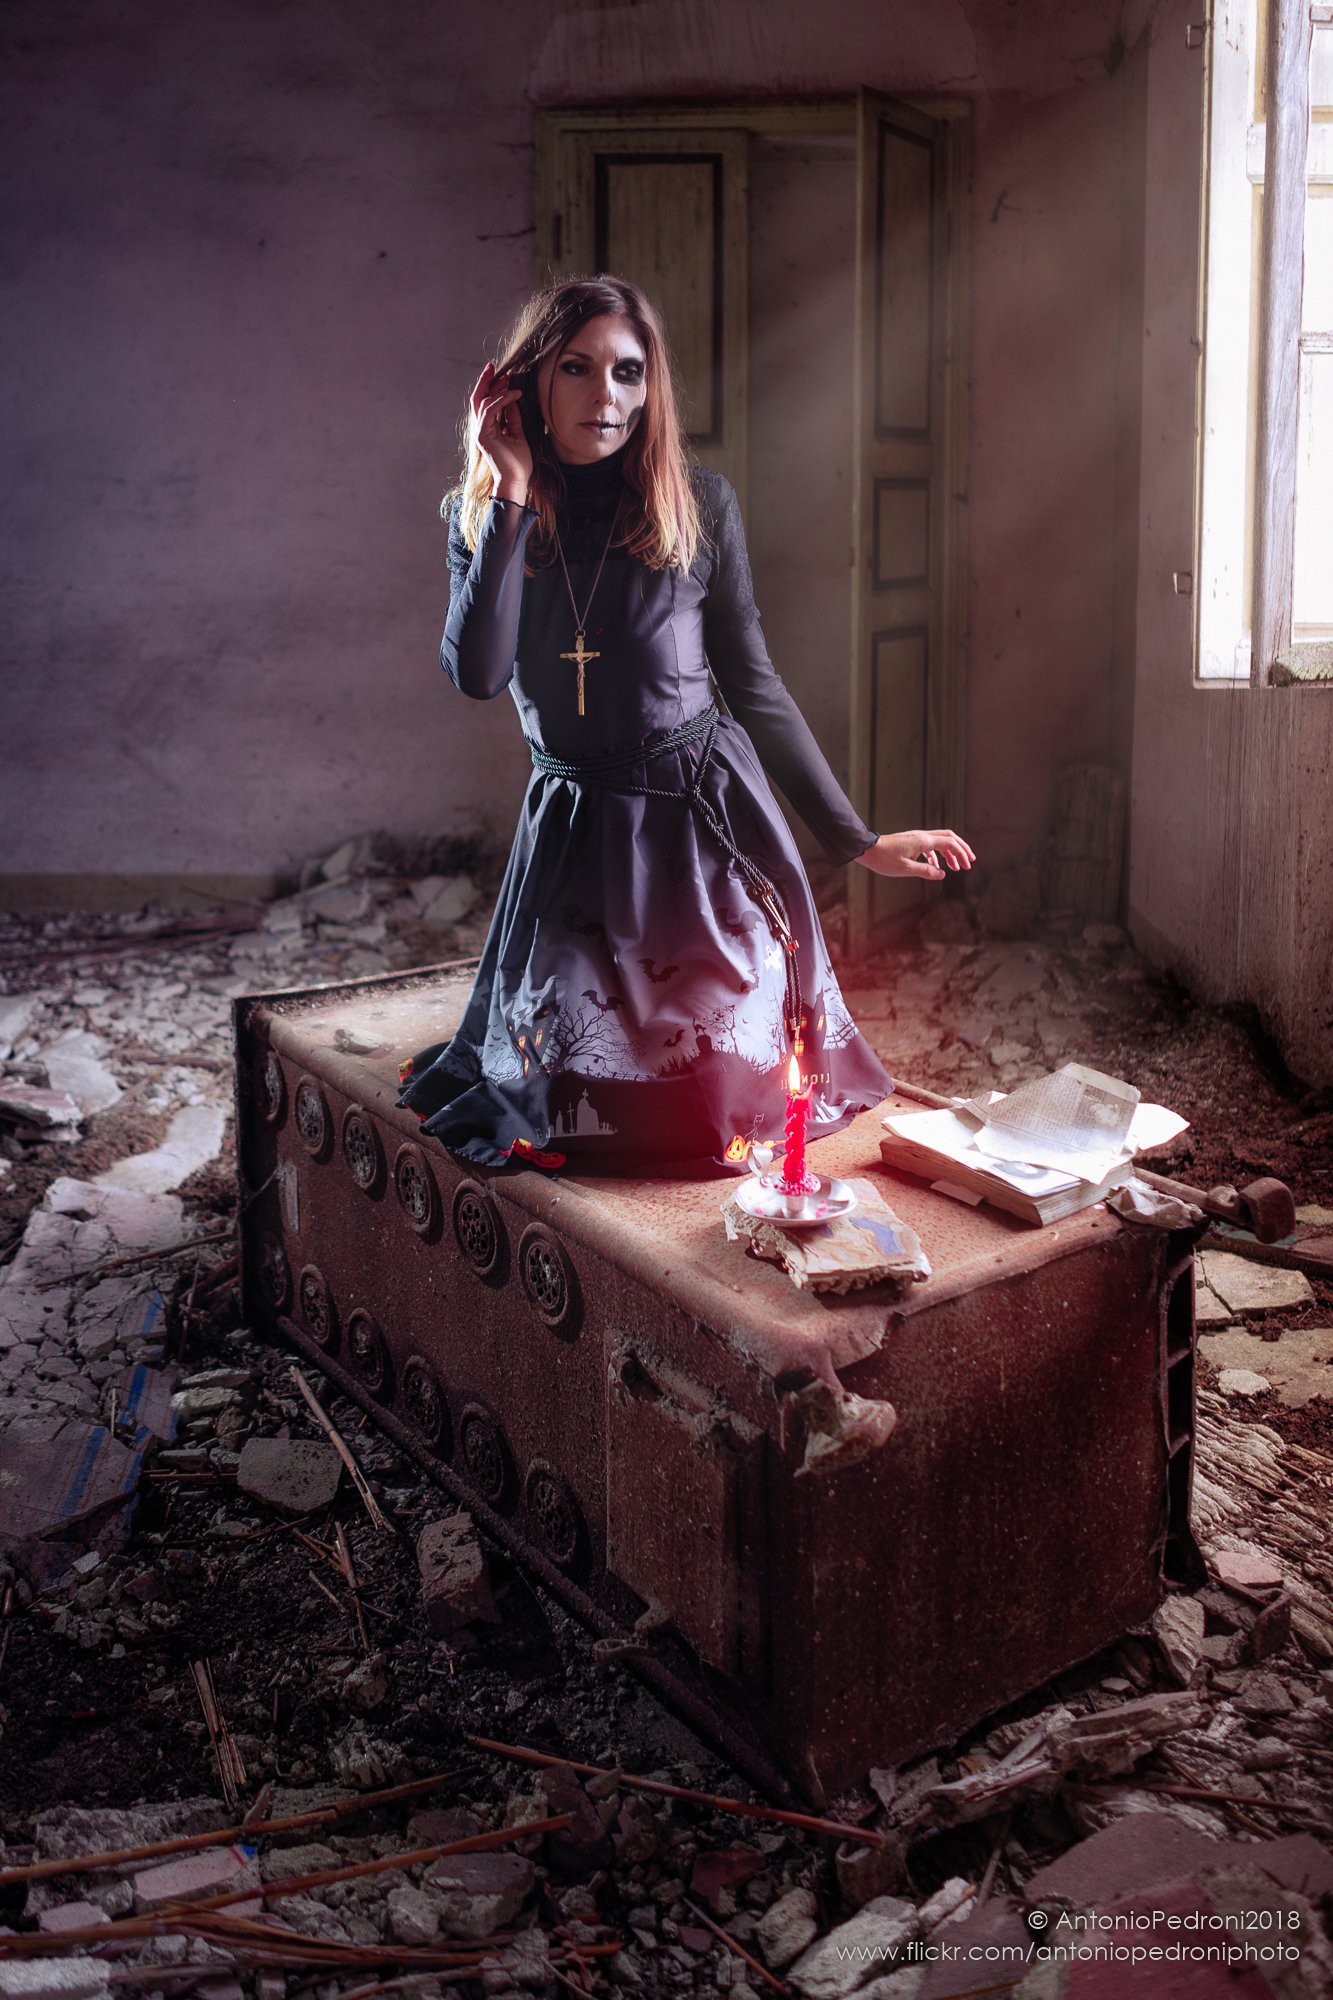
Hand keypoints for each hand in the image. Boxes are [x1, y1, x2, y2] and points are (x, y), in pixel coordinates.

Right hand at [470, 361, 532, 503]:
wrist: (516, 480)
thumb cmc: (518, 463)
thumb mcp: (518, 434)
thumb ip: (513, 418)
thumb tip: (513, 401)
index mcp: (488, 428)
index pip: (485, 403)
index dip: (492, 387)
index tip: (503, 375)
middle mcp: (481, 429)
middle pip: (478, 399)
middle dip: (485, 381)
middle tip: (494, 366)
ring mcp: (480, 432)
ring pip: (483, 402)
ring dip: (496, 389)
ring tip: (509, 380)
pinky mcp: (483, 436)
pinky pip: (490, 411)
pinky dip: (501, 400)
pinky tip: (513, 395)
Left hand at [855, 829, 975, 880]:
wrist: (866, 849)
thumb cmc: (883, 859)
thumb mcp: (906, 869)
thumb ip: (926, 871)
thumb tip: (942, 874)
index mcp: (923, 841)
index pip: (950, 843)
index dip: (961, 854)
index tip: (967, 866)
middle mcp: (922, 836)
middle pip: (949, 837)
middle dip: (961, 849)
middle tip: (969, 862)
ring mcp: (916, 837)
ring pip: (940, 841)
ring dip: (950, 853)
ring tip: (955, 867)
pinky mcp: (911, 841)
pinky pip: (929, 845)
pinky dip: (937, 854)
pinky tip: (936, 866)